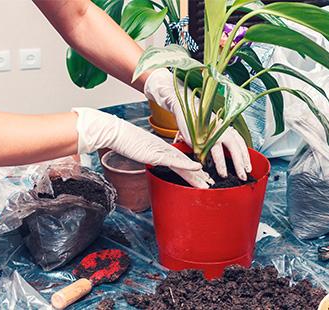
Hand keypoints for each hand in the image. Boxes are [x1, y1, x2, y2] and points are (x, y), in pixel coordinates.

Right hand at [72, 108, 213, 187]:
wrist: (117, 133)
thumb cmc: (126, 141)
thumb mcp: (141, 150)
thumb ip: (150, 155)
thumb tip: (152, 160)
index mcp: (163, 149)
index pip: (181, 161)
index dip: (192, 170)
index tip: (202, 176)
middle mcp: (166, 150)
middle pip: (186, 164)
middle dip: (199, 175)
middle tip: (211, 182)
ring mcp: (163, 152)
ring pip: (184, 164)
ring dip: (197, 175)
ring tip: (207, 183)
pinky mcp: (157, 153)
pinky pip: (175, 161)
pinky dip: (187, 165)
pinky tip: (197, 168)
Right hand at [144, 68, 251, 179]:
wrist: (185, 107)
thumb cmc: (198, 120)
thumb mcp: (212, 129)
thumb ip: (218, 142)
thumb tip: (221, 158)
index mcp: (226, 127)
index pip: (240, 142)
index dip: (245, 155)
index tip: (248, 167)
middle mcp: (223, 128)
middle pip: (236, 146)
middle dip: (241, 163)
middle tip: (244, 175)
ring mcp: (213, 130)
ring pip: (223, 148)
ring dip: (224, 164)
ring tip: (224, 175)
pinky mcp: (201, 134)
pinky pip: (208, 149)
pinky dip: (209, 159)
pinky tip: (209, 168)